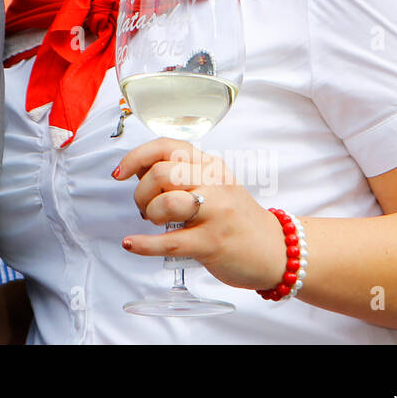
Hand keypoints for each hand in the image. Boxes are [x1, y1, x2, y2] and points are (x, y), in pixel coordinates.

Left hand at [112, 138, 286, 290]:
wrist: (276, 250)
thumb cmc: (237, 218)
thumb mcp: (214, 185)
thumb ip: (181, 174)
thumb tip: (137, 169)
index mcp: (211, 165)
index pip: (166, 147)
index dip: (136, 157)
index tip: (121, 172)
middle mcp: (214, 183)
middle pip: (161, 173)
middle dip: (141, 192)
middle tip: (146, 207)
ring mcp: (216, 213)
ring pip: (166, 203)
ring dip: (149, 213)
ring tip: (155, 222)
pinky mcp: (213, 242)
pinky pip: (169, 241)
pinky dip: (143, 244)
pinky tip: (132, 244)